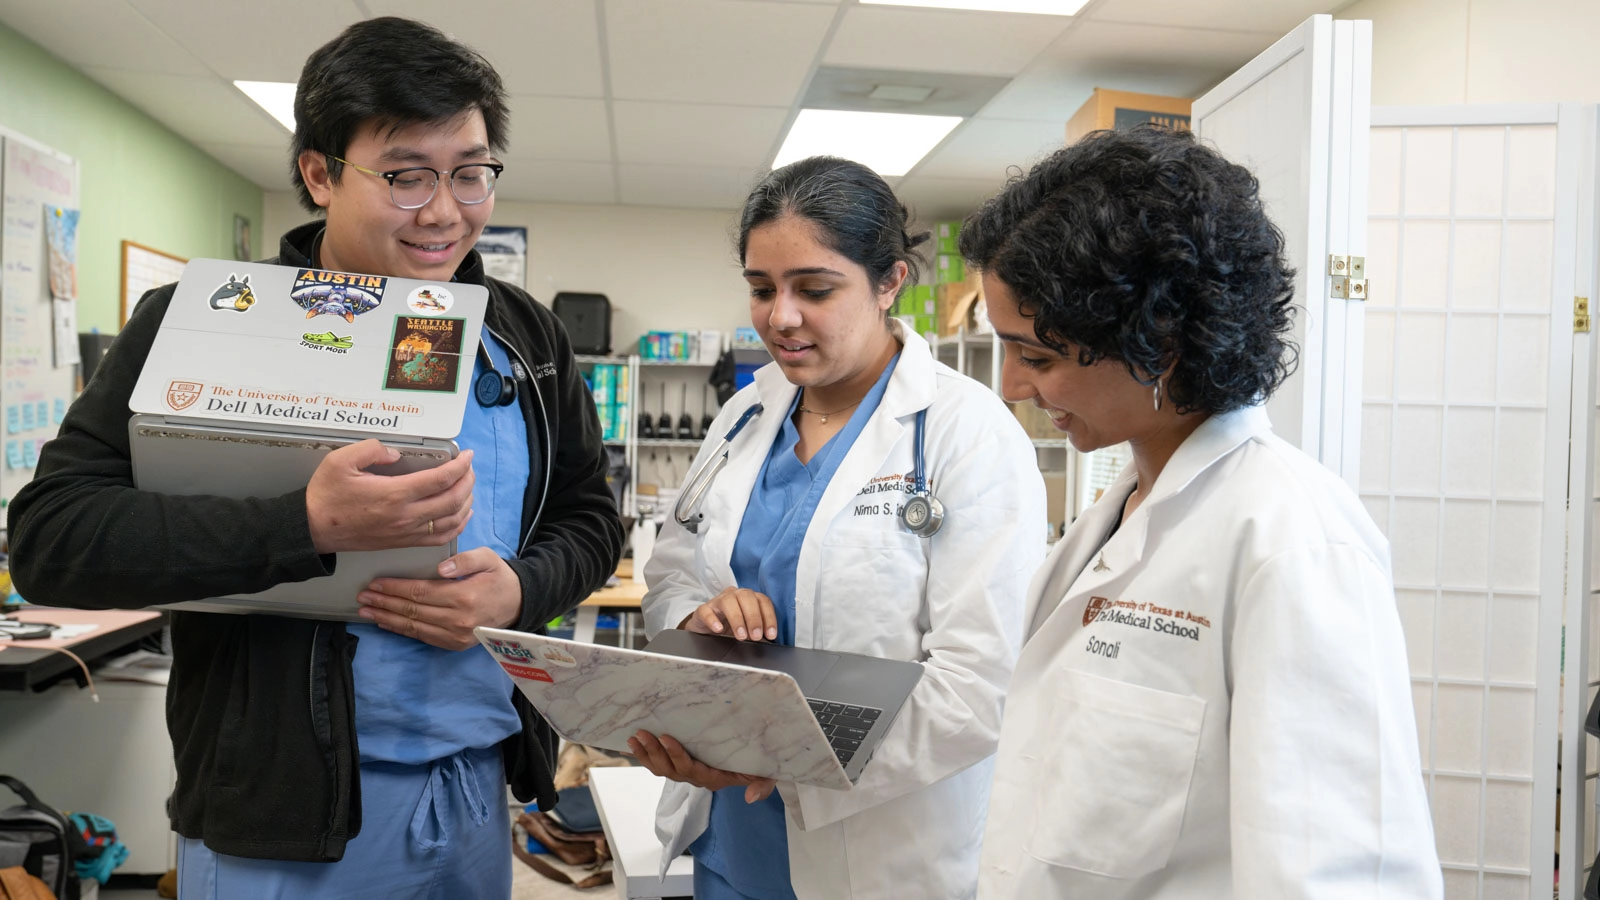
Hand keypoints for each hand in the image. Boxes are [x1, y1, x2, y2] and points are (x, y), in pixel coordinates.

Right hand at [306, 440, 474, 553]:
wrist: (313, 529)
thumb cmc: (326, 496)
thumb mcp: (340, 461)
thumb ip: (370, 449)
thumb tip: (395, 454)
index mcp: (394, 494)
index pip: (440, 480)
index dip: (460, 466)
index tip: (467, 456)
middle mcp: (405, 516)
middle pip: (453, 500)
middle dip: (468, 481)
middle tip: (469, 468)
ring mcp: (406, 532)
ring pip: (451, 521)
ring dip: (466, 502)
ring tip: (467, 486)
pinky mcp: (403, 542)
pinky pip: (439, 538)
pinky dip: (457, 525)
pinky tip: (461, 514)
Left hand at [356, 547, 520, 649]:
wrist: (519, 604)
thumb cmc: (499, 577)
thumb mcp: (488, 558)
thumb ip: (464, 559)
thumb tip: (440, 569)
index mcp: (464, 596)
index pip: (420, 592)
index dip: (395, 588)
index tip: (375, 582)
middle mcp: (457, 620)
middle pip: (412, 610)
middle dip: (384, 602)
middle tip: (363, 596)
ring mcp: (455, 636)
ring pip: (413, 627)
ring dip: (386, 618)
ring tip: (366, 610)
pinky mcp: (454, 645)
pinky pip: (422, 637)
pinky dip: (401, 630)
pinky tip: (386, 622)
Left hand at [626, 731, 776, 802]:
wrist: (753, 762)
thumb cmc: (758, 765)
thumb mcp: (766, 774)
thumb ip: (762, 785)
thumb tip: (752, 797)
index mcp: (713, 778)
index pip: (691, 769)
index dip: (677, 755)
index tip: (667, 738)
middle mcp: (697, 778)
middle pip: (671, 769)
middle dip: (655, 752)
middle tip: (643, 734)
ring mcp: (685, 772)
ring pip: (661, 768)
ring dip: (646, 754)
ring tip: (634, 737)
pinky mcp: (678, 765)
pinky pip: (657, 764)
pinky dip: (643, 755)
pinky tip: (631, 744)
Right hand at [679, 587, 777, 640]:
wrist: (706, 630)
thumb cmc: (730, 627)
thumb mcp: (748, 630)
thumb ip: (758, 633)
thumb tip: (768, 642)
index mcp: (749, 598)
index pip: (763, 601)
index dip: (769, 617)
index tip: (771, 634)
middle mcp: (734, 595)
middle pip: (747, 598)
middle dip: (754, 618)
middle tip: (756, 636)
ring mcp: (717, 601)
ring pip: (728, 601)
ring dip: (737, 618)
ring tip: (741, 636)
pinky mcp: (703, 610)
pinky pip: (706, 611)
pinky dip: (712, 619)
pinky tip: (718, 629)